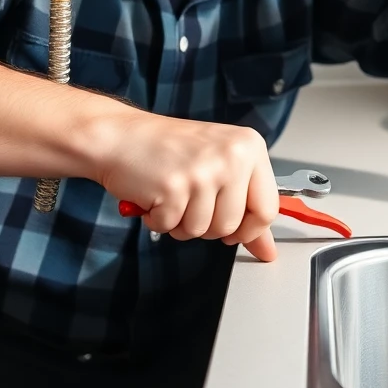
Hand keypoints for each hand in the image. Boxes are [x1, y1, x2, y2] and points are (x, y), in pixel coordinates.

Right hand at [90, 111, 279, 261]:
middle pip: (232, 225)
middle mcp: (232, 155)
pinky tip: (154, 194)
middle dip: (206, 224)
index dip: (247, 228)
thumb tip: (268, 251)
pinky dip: (157, 219)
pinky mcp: (174, 186)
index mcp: (249, 147)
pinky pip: (171, 227)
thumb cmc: (167, 151)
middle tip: (188, 199)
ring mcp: (203, 170)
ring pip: (202, 231)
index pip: (268, 208)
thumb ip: (247, 210)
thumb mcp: (218, 169)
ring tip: (171, 194)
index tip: (231, 227)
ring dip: (180, 222)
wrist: (119, 135)